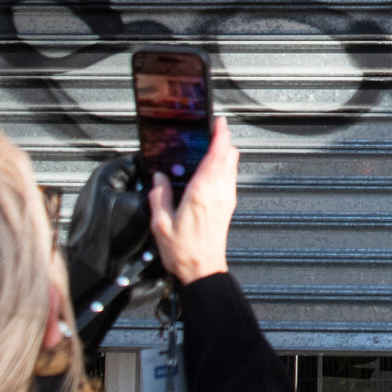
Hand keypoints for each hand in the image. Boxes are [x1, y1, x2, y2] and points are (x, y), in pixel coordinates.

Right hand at [149, 115, 236, 284]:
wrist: (202, 269)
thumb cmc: (183, 251)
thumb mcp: (160, 223)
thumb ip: (160, 196)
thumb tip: (159, 178)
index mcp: (202, 191)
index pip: (217, 154)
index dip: (220, 135)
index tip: (218, 122)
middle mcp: (219, 192)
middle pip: (229, 156)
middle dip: (221, 141)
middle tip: (209, 133)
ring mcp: (226, 199)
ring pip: (231, 166)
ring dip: (222, 154)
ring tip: (206, 150)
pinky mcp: (227, 206)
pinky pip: (228, 178)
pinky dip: (221, 168)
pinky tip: (206, 173)